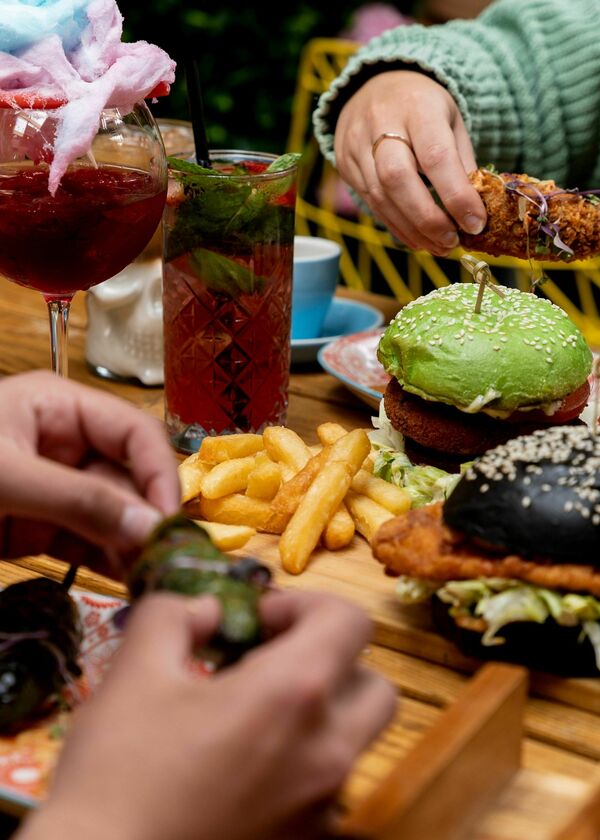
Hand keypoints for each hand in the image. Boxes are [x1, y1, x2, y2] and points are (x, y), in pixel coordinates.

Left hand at [0, 371, 179, 575]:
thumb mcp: (6, 477)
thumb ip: (79, 501)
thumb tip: (151, 527)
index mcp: (61, 408)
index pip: (134, 432)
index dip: (158, 472)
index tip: (168, 520)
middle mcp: (68, 444)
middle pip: (129, 477)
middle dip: (146, 516)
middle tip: (163, 561)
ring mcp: (57, 488)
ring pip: (114, 514)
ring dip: (133, 545)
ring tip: (151, 577)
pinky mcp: (41, 527)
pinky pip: (89, 540)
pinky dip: (109, 561)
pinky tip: (129, 580)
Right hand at [18, 590, 395, 839]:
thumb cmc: (120, 770)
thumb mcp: (135, 670)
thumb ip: (176, 614)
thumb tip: (210, 609)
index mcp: (294, 694)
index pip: (351, 621)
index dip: (307, 605)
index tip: (258, 621)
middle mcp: (328, 750)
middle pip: (374, 685)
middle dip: (331, 662)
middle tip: (271, 662)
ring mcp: (323, 805)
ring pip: (356, 739)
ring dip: (321, 712)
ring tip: (255, 715)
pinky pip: (329, 785)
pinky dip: (304, 760)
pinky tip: (245, 767)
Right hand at [334, 70, 486, 254]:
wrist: (375, 85)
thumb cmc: (423, 107)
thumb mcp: (451, 120)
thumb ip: (461, 162)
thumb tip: (473, 212)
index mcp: (418, 107)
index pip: (435, 157)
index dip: (456, 196)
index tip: (475, 223)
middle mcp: (381, 123)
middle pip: (397, 180)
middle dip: (427, 219)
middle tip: (451, 242)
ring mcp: (356, 145)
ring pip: (380, 198)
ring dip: (412, 230)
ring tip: (439, 247)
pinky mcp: (345, 164)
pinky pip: (370, 203)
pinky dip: (397, 226)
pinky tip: (418, 239)